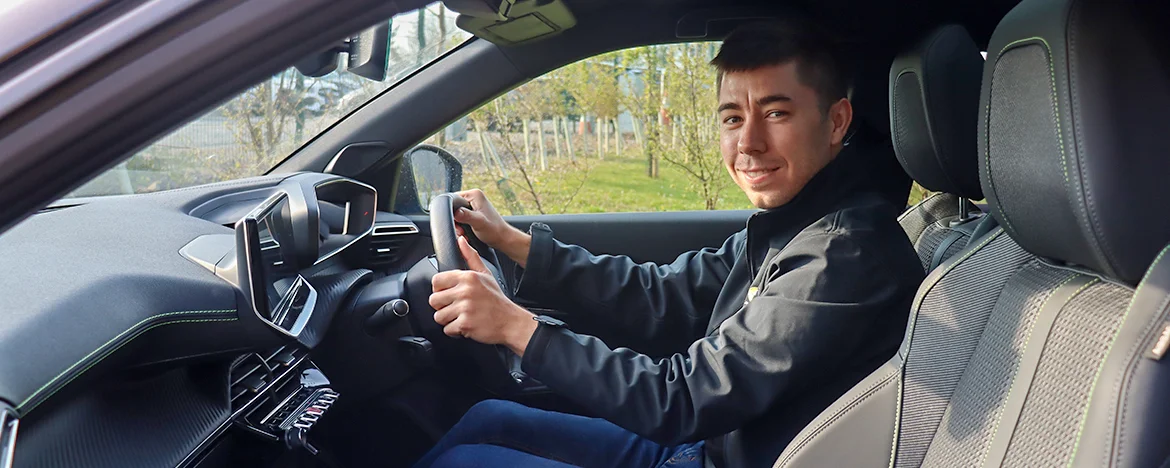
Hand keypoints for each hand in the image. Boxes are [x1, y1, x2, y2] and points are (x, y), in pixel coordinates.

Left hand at [430, 235, 537, 355]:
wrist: (511, 322)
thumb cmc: (497, 299)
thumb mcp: (486, 274)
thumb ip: (471, 256)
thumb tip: (461, 241)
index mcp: (468, 277)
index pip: (436, 281)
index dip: (439, 290)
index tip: (448, 295)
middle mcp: (465, 291)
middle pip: (434, 300)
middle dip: (442, 307)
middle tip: (455, 308)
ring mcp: (465, 308)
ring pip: (438, 316)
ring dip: (448, 320)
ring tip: (461, 317)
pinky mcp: (465, 324)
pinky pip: (447, 329)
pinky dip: (455, 331)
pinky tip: (465, 325)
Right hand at [453, 189, 531, 266]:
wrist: (502, 239)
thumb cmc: (494, 230)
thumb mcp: (478, 222)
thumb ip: (466, 216)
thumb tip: (455, 212)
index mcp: (474, 194)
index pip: (452, 199)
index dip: (450, 211)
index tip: (457, 223)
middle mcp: (473, 197)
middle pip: (453, 207)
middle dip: (455, 220)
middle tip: (461, 230)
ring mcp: (474, 205)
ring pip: (456, 214)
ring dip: (458, 225)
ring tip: (464, 233)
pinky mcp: (473, 213)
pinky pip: (461, 218)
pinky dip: (461, 226)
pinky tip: (466, 233)